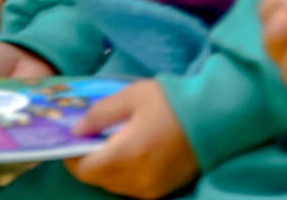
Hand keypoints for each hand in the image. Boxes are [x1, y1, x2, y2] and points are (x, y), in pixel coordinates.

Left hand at [65, 80, 197, 198]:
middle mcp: (137, 179)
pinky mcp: (164, 190)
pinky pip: (133, 188)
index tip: (71, 142)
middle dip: (89, 162)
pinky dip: (125, 174)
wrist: (214, 116)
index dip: (72, 158)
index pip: (85, 171)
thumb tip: (77, 130)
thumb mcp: (130, 97)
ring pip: (115, 186)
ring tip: (111, 144)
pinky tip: (130, 153)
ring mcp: (152, 188)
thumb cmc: (170, 101)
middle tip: (91, 139)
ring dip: (107, 169)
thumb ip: (99, 114)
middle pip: (98, 180)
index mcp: (126, 155)